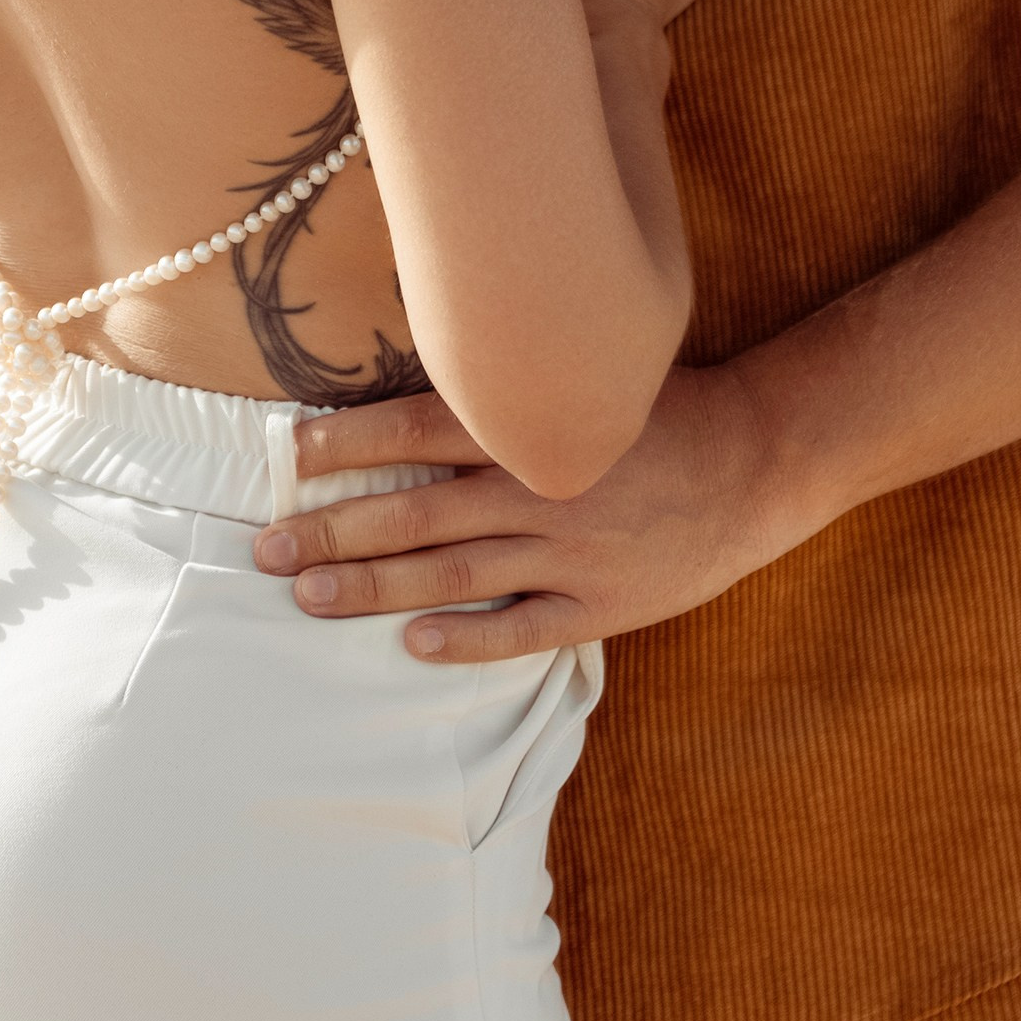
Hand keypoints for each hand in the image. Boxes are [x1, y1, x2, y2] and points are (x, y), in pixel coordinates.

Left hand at [254, 364, 803, 659]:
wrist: (755, 460)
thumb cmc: (659, 409)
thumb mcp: (584, 373)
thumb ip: (509, 386)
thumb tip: (419, 380)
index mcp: (532, 424)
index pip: (418, 431)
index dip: (349, 443)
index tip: (288, 455)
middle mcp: (541, 487)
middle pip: (415, 512)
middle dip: (334, 529)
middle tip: (265, 549)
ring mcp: (570, 550)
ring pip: (451, 574)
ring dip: (372, 589)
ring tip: (306, 597)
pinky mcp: (601, 603)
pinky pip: (522, 628)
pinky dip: (466, 639)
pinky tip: (412, 646)